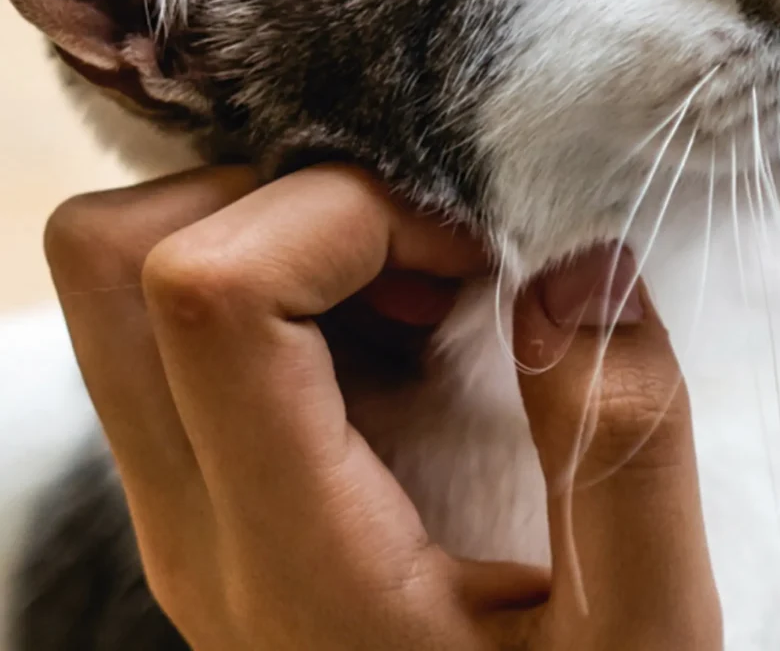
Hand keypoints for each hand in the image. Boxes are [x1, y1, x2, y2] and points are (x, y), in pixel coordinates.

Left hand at [44, 165, 722, 650]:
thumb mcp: (640, 636)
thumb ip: (626, 447)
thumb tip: (577, 262)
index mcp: (283, 551)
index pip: (209, 291)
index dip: (346, 212)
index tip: (473, 250)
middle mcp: (191, 511)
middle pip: (114, 261)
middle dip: (279, 196)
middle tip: (421, 250)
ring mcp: (182, 492)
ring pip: (132, 274)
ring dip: (283, 228)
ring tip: (418, 287)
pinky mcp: (207, 474)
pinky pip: (185, 311)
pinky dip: (289, 268)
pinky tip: (399, 326)